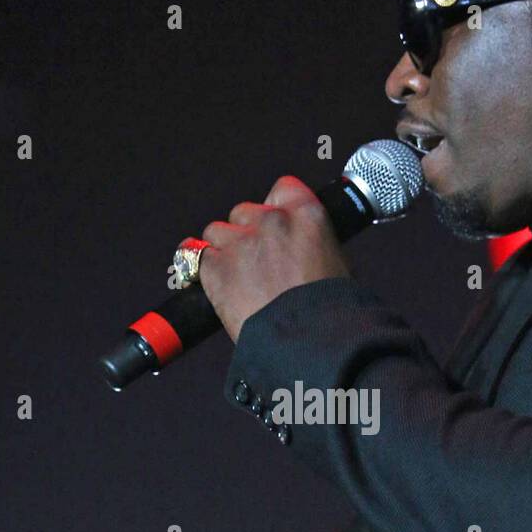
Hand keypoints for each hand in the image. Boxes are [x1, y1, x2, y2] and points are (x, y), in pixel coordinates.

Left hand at [198, 175, 350, 342]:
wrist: (307, 342)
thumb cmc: (328, 313)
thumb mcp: (336, 265)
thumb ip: (311, 244)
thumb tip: (300, 249)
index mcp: (307, 215)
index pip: (283, 189)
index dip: (275, 207)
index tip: (275, 224)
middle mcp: (272, 221)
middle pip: (245, 212)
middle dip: (248, 233)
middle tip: (259, 263)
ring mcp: (240, 243)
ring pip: (217, 232)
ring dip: (224, 250)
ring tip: (238, 278)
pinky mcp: (216, 268)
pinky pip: (195, 256)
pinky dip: (202, 269)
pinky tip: (213, 283)